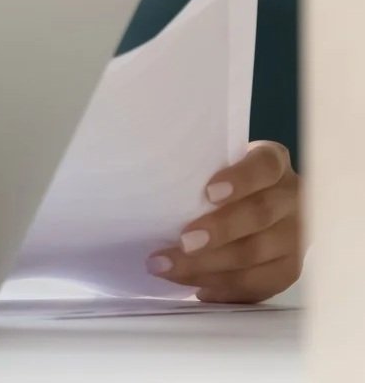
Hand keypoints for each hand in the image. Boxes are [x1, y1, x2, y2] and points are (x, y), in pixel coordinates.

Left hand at [148, 141, 303, 301]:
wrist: (261, 206)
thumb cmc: (223, 181)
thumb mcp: (216, 167)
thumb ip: (200, 174)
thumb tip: (154, 195)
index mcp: (273, 162)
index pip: (264, 166)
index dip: (241, 179)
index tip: (209, 193)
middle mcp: (293, 197)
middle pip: (260, 214)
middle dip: (219, 231)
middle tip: (182, 242)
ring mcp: (298, 235)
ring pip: (258, 253)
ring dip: (211, 265)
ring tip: (171, 269)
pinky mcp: (292, 267)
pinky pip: (264, 284)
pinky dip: (228, 289)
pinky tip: (199, 291)